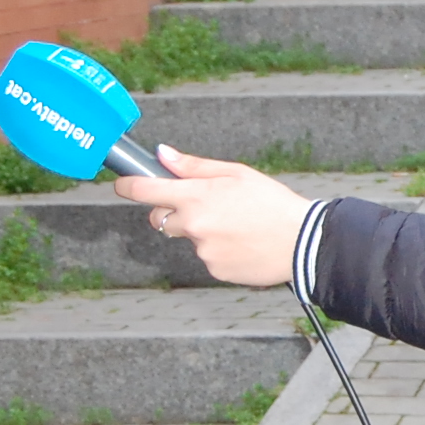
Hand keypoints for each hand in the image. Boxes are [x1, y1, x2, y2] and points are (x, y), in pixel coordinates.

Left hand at [113, 148, 310, 286]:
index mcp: (196, 196)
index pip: (145, 191)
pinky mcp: (214, 269)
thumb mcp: (236, 173)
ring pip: (189, 238)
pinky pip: (206, 256)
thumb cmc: (273, 203)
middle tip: (203, 207)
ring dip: (202, 231)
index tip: (123, 185)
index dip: (128, 186)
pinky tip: (241, 243)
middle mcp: (194, 225)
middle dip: (172, 212)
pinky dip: (218, 249)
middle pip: (160, 219)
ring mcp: (202, 250)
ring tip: (236, 226)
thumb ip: (194, 166)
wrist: (301, 242)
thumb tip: (163, 155)